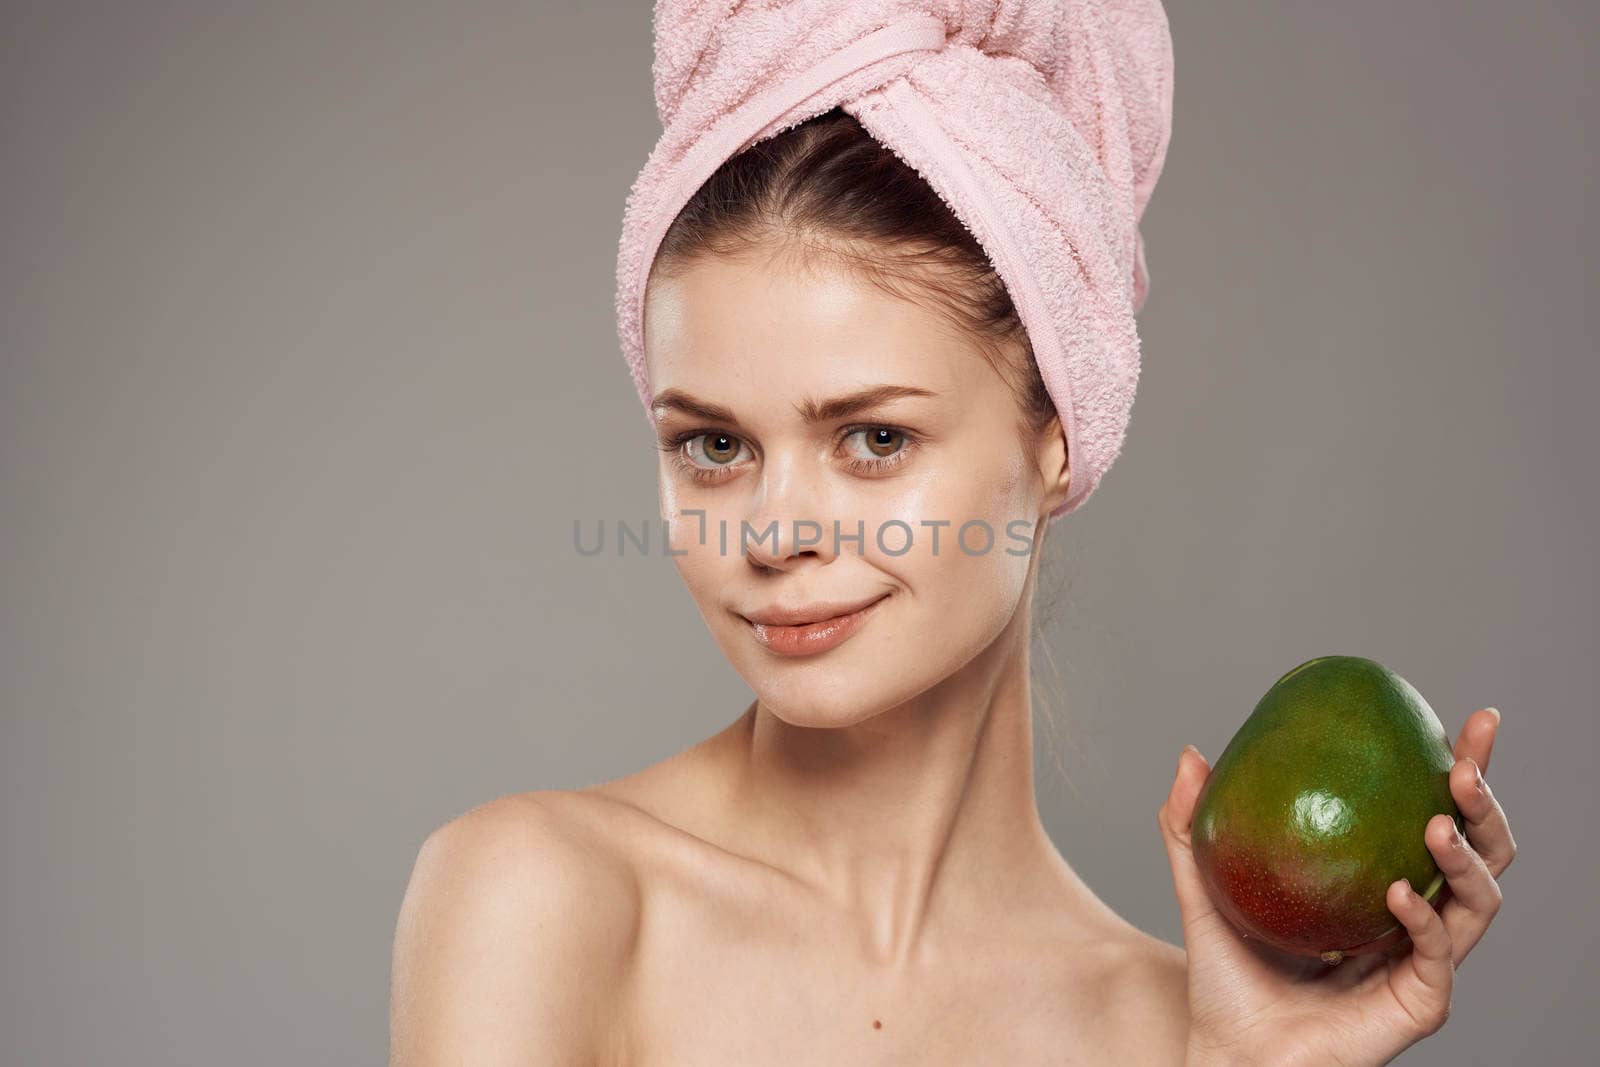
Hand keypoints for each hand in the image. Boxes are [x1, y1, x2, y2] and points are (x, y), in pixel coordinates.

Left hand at [1157, 707, 1515, 1066]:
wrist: (1226, 1054)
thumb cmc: (1226, 981)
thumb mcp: (1202, 889)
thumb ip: (1192, 828)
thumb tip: (1191, 753)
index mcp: (1380, 885)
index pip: (1436, 817)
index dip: (1463, 772)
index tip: (1464, 723)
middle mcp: (1414, 921)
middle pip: (1479, 852)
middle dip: (1484, 803)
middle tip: (1462, 763)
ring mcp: (1422, 964)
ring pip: (1478, 901)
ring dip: (1465, 855)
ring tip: (1436, 821)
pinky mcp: (1417, 1005)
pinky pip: (1436, 956)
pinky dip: (1423, 920)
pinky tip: (1396, 892)